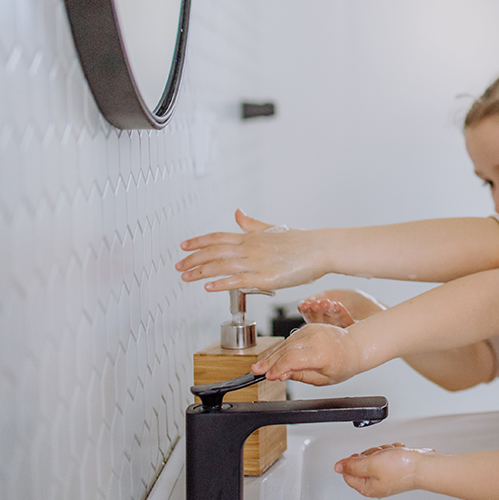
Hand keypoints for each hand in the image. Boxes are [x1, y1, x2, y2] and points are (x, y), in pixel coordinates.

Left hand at [176, 209, 326, 291]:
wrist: (320, 249)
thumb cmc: (301, 241)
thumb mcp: (272, 229)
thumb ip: (252, 224)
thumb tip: (238, 213)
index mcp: (251, 238)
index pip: (217, 238)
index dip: (198, 242)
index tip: (183, 246)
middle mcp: (250, 249)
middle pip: (214, 252)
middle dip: (193, 259)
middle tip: (178, 266)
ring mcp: (257, 263)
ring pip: (221, 266)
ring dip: (201, 271)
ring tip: (186, 277)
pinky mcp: (265, 278)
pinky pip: (238, 280)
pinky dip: (221, 283)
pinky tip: (209, 287)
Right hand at [251, 322, 364, 384]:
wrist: (355, 347)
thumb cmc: (343, 364)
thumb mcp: (322, 378)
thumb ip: (299, 375)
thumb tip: (280, 375)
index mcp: (321, 353)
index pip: (292, 360)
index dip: (277, 368)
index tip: (268, 376)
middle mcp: (316, 339)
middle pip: (285, 350)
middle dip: (269, 362)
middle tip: (256, 371)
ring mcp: (312, 330)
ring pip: (285, 343)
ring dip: (272, 355)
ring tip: (261, 366)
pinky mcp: (309, 327)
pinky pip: (290, 338)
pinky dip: (281, 348)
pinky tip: (273, 357)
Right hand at [299, 288, 386, 327]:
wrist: (379, 310)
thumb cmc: (360, 304)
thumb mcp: (338, 295)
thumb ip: (322, 296)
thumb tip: (307, 300)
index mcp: (326, 319)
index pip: (312, 316)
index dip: (307, 310)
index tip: (304, 304)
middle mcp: (333, 326)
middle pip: (318, 322)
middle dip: (314, 312)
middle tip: (313, 305)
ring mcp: (343, 330)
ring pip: (330, 324)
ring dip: (324, 314)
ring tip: (323, 304)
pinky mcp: (355, 330)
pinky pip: (346, 322)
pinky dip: (341, 313)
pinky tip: (337, 305)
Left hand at [335, 443, 435, 497]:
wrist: (423, 466)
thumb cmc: (402, 468)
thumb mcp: (371, 463)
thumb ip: (352, 465)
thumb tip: (338, 467)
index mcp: (366, 488)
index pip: (348, 473)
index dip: (354, 460)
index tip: (364, 456)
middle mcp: (375, 485)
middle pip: (361, 463)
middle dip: (371, 454)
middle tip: (380, 455)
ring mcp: (386, 477)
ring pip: (374, 457)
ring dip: (382, 451)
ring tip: (392, 454)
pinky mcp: (396, 470)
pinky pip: (387, 456)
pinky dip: (392, 452)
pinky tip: (398, 454)